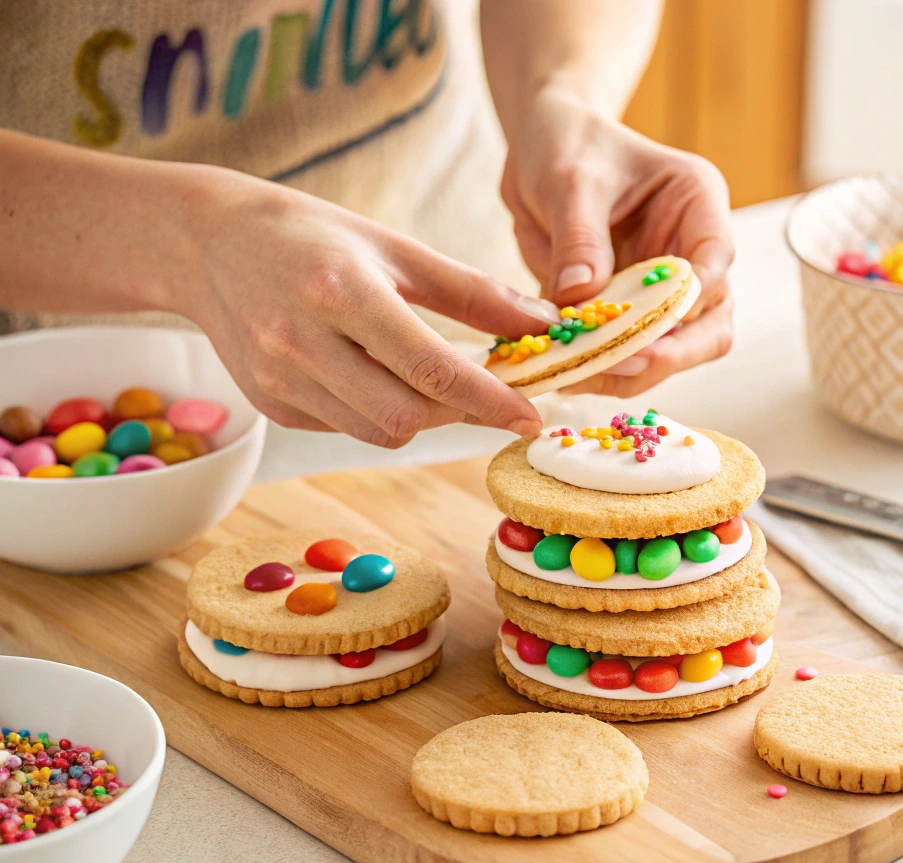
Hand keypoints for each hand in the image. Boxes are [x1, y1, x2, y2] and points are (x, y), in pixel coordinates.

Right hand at [176, 168, 553, 445]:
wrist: (208, 244)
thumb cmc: (311, 236)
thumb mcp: (394, 247)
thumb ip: (471, 291)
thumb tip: (540, 324)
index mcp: (341, 292)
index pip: (431, 368)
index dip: (489, 402)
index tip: (530, 418)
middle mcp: (302, 344)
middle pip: (406, 416)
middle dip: (457, 412)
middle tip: (483, 392)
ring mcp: (280, 382)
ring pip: (379, 432)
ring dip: (421, 415)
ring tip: (428, 378)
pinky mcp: (273, 407)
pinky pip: (348, 429)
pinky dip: (378, 413)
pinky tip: (372, 376)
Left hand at [501, 88, 734, 396]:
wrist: (541, 153)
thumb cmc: (567, 146)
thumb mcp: (569, 181)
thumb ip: (579, 238)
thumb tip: (581, 298)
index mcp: (697, 204)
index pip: (715, 263)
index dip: (689, 303)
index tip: (648, 328)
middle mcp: (692, 253)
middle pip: (709, 325)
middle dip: (669, 355)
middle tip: (617, 367)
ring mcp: (663, 290)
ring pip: (672, 352)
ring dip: (630, 373)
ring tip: (578, 376)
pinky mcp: (630, 314)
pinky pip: (627, 355)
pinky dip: (600, 370)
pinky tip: (565, 373)